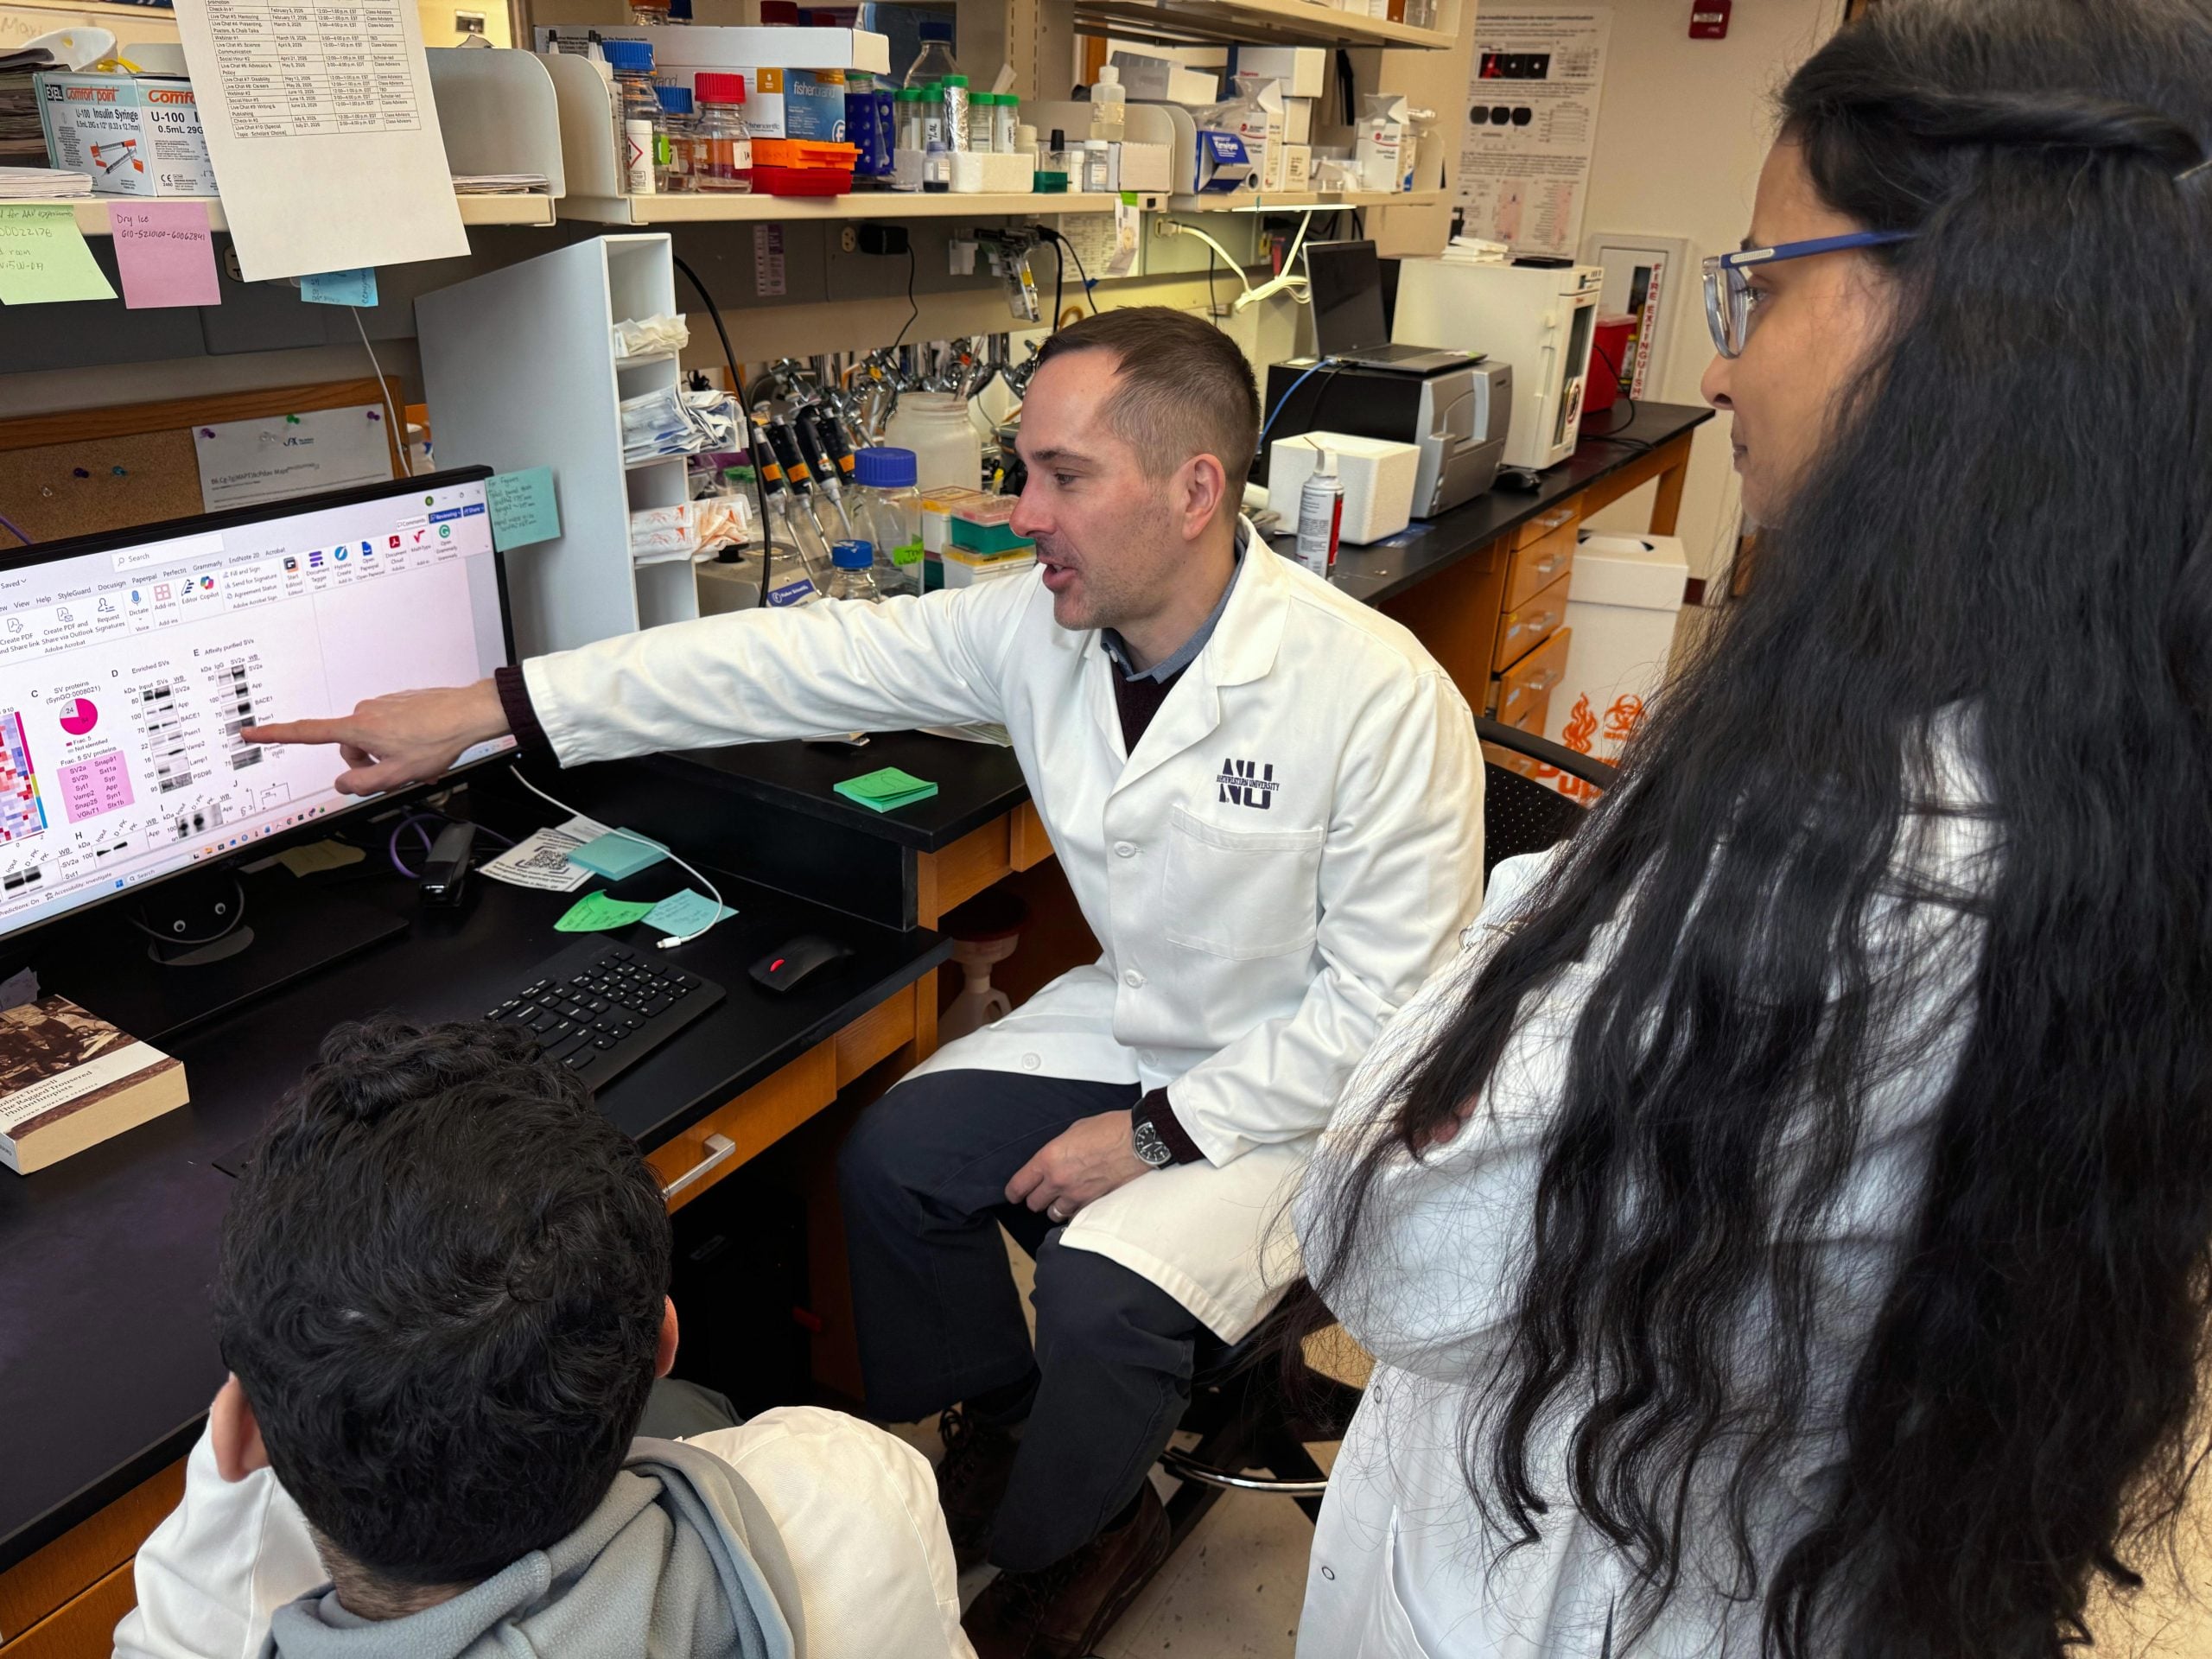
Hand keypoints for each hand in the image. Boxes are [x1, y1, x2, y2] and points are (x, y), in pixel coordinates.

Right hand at [244, 680, 509, 796]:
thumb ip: (362, 784)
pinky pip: (389, 729)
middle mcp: (364, 711)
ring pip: (371, 740)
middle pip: (349, 748)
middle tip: (398, 771)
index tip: (250, 732)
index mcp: (357, 728)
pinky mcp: (398, 703)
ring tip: (416, 759)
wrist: (468, 713)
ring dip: (388, 754)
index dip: (275, 735)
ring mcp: (382, 705)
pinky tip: (423, 747)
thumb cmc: (436, 740)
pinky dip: (401, 742)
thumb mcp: (396, 775)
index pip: (306, 733)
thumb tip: (342, 783)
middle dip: (368, 763)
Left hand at [1006, 1109, 1152, 1222]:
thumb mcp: (1074, 1131)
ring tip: (1061, 1199)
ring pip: (1053, 1214)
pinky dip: (1075, 1211)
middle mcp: (1059, 1180)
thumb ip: (1058, 1150)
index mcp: (1049, 1159)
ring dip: (1055, 1207)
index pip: (1019, 1185)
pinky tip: (1080, 1202)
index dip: (1014, 1192)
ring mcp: (1077, 1195)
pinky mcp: (1094, 1204)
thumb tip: (1054, 1159)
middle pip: (1034, 1203)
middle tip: (1041, 1193)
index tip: (1014, 1194)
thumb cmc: (1110, 1130)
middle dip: (1036, 1198)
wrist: (1137, 1142)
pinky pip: (1076, 1215)